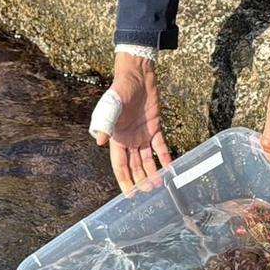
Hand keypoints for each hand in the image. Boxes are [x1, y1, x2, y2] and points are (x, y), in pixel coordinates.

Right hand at [93, 53, 171, 195]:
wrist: (137, 75)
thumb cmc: (120, 89)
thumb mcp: (111, 105)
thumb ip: (105, 123)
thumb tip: (99, 141)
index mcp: (116, 138)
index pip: (120, 165)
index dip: (124, 180)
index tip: (129, 194)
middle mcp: (129, 140)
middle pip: (134, 166)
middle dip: (140, 180)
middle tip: (148, 192)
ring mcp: (142, 134)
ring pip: (147, 159)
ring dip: (152, 171)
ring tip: (158, 185)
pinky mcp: (154, 127)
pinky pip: (160, 145)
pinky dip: (164, 156)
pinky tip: (169, 167)